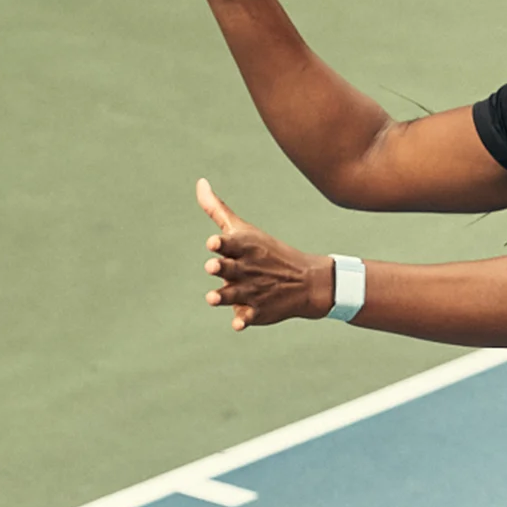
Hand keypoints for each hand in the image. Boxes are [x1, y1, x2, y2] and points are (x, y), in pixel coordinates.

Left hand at [197, 178, 333, 330]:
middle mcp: (247, 269)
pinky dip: (244, 320)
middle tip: (212, 265)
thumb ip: (216, 209)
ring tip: (212, 297)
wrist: (306, 281)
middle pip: (229, 269)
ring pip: (233, 295)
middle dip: (221, 267)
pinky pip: (249, 317)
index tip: (213, 243)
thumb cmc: (266, 251)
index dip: (220, 244)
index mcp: (243, 248)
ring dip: (223, 296)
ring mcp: (253, 291)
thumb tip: (200, 182)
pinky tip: (239, 323)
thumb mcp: (244, 229)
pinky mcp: (258, 311)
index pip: (229, 244)